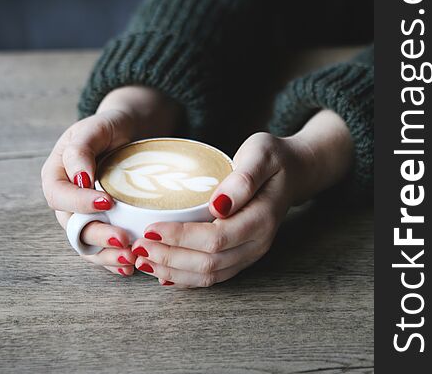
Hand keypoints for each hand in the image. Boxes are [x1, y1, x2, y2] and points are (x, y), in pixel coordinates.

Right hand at [41, 85, 180, 277]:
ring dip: (106, 255)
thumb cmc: (109, 126)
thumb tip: (80, 178)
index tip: (106, 202)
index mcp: (56, 175)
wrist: (130, 131)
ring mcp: (84, 215)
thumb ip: (81, 150)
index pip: (59, 195)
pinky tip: (129, 267)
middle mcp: (66, 200)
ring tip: (129, 259)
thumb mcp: (94, 128)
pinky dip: (113, 260)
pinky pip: (102, 247)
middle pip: (73, 225)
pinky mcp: (103, 223)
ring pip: (87, 242)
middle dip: (98, 236)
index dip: (79, 202)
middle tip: (123, 240)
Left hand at [130, 110, 354, 287]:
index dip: (181, 237)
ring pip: (209, 276)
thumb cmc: (273, 158)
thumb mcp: (261, 154)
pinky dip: (186, 278)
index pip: (216, 238)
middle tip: (137, 248)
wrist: (293, 171)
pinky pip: (214, 275)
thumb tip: (218, 205)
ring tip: (143, 262)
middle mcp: (257, 243)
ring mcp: (250, 253)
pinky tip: (163, 273)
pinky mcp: (242, 255)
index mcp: (261, 219)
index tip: (151, 228)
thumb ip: (243, 179)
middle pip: (209, 263)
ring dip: (173, 272)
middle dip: (170, 258)